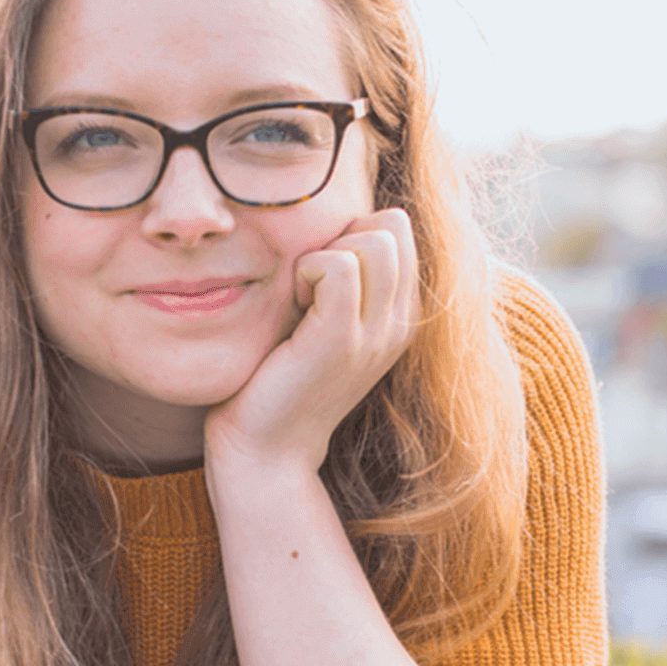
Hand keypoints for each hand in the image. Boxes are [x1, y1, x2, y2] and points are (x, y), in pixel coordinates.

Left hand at [204, 208, 419, 475]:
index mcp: (400, 314)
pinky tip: (292, 304)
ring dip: (324, 253)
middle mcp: (400, 322)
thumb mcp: (320, 317)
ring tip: (301, 297)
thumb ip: (340, 273)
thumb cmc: (279, 375)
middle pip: (392, 225)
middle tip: (307, 285)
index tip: (319, 277)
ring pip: (374, 239)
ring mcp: (377, 332)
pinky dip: (307, 270)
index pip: (397, 226)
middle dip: (341, 236)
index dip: (351, 231)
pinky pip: (339, 266)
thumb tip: (335, 217)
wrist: (266, 447)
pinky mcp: (342, 340)